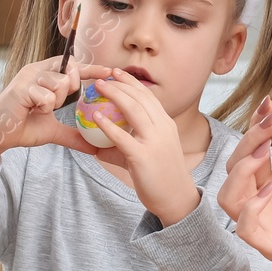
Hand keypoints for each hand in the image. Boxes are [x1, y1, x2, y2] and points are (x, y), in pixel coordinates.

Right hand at [0, 56, 113, 169]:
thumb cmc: (22, 128)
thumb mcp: (53, 130)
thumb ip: (73, 134)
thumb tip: (93, 148)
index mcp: (45, 74)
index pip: (73, 65)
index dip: (92, 68)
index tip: (110, 72)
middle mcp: (36, 70)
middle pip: (70, 70)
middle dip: (70, 89)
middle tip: (57, 103)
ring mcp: (27, 77)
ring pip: (59, 82)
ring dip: (55, 101)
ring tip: (41, 108)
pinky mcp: (20, 87)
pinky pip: (46, 95)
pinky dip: (44, 106)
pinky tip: (32, 110)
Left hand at [83, 69, 199, 224]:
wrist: (176, 198)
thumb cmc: (160, 176)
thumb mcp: (147, 153)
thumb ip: (124, 146)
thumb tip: (96, 144)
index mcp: (166, 124)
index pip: (148, 96)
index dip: (132, 82)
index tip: (117, 72)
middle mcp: (162, 128)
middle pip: (140, 97)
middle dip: (121, 82)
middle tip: (104, 74)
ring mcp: (154, 141)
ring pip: (133, 110)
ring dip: (114, 94)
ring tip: (98, 86)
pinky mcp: (143, 156)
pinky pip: (122, 137)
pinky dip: (108, 125)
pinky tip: (95, 116)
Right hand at [217, 96, 271, 270]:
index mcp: (271, 185)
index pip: (254, 151)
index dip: (257, 127)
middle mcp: (258, 202)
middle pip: (235, 166)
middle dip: (248, 140)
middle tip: (271, 122)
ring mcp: (258, 223)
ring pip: (227, 196)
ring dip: (240, 171)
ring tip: (264, 153)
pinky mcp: (263, 245)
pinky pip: (243, 226)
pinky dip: (251, 207)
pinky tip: (269, 193)